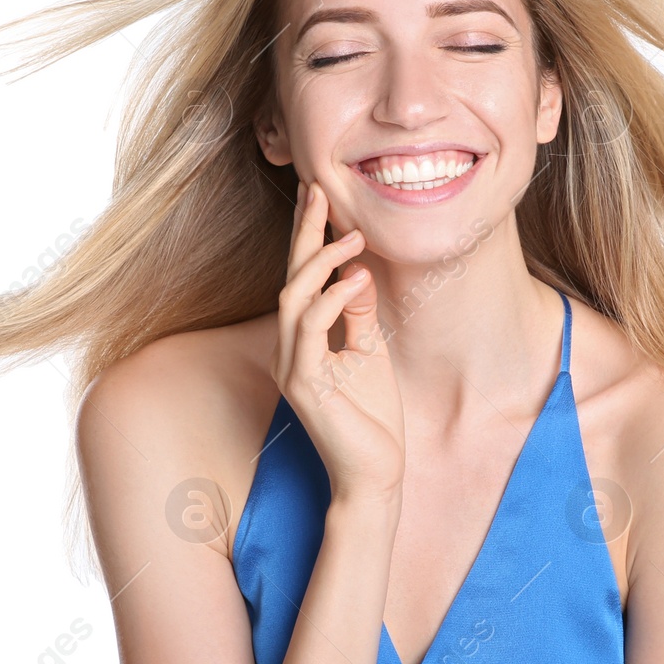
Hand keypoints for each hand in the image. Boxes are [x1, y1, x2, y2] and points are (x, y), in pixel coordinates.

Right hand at [272, 180, 403, 504]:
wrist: (374, 474)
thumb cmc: (372, 418)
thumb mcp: (372, 353)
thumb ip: (360, 314)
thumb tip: (359, 270)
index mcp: (303, 339)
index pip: (302, 278)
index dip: (307, 236)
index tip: (319, 195)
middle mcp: (289, 348)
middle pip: (290, 276)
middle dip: (303, 231)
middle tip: (318, 189)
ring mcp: (292, 366)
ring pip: (293, 297)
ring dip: (322, 262)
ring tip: (353, 235)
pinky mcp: (304, 384)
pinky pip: (311, 329)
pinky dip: (333, 299)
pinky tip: (357, 279)